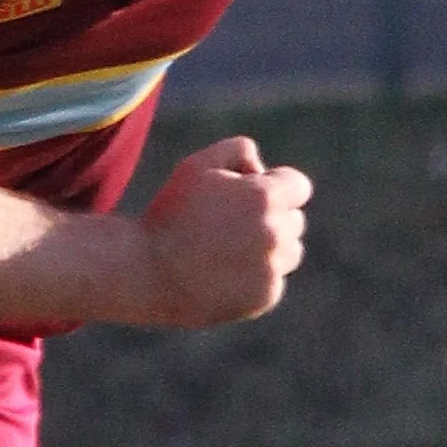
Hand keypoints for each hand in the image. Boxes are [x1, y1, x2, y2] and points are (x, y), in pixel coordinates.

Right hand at [138, 135, 312, 325]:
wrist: (147, 271)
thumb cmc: (170, 213)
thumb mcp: (198, 165)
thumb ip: (239, 150)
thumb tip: (262, 169)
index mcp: (265, 197)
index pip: (299, 186)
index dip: (274, 186)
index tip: (249, 194)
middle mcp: (276, 233)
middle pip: (294, 220)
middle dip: (271, 217)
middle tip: (228, 225)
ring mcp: (272, 268)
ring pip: (290, 252)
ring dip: (270, 248)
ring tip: (227, 250)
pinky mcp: (265, 297)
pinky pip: (273, 281)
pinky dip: (255, 277)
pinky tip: (222, 274)